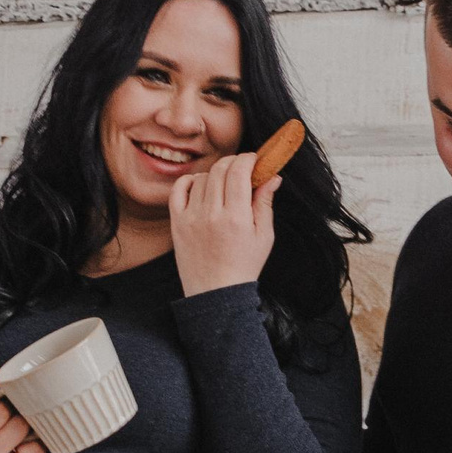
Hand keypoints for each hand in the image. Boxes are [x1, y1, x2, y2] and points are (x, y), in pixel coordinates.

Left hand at [170, 151, 277, 297]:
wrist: (216, 294)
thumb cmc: (244, 266)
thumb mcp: (264, 236)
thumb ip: (266, 203)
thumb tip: (273, 177)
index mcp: (237, 217)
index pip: (239, 172)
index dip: (248, 159)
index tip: (253, 159)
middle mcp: (212, 214)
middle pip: (220, 169)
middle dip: (233, 162)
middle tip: (241, 167)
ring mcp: (192, 217)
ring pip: (202, 178)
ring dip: (215, 173)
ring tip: (224, 183)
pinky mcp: (178, 223)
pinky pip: (179, 189)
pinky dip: (189, 181)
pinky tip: (200, 185)